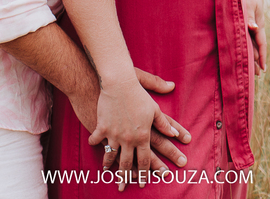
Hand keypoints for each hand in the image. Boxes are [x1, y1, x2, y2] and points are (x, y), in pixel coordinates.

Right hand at [87, 73, 176, 188]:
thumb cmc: (137, 92)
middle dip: (128, 177)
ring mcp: (114, 133)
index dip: (146, 172)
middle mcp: (129, 137)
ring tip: (111, 177)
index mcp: (144, 133)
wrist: (117, 82)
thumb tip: (173, 132)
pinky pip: (98, 141)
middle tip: (126, 188)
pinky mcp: (102, 127)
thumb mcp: (154, 107)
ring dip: (112, 168)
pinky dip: (97, 147)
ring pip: (112, 156)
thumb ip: (163, 122)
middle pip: (128, 162)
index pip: (146, 158)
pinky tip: (96, 152)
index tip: (144, 183)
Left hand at [242, 0, 267, 73]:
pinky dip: (247, 43)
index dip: (262, 57)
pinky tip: (244, 47)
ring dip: (253, 53)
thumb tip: (254, 29)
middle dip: (257, 59)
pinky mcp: (247, 17)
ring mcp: (253, 21)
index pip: (261, 44)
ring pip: (253, 40)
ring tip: (251, 65)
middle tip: (256, 75)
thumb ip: (249, 17)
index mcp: (259, 23)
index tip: (262, 70)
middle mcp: (257, 24)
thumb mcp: (248, 3)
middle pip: (258, 45)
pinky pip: (248, 34)